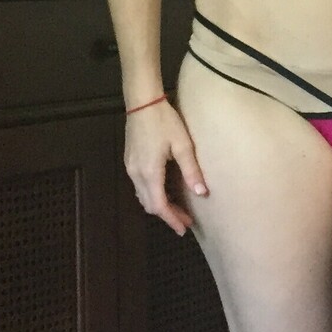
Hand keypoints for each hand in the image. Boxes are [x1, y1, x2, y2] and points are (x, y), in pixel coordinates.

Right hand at [123, 99, 207, 233]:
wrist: (142, 102)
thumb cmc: (164, 121)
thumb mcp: (183, 145)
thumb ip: (191, 170)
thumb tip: (201, 193)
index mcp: (150, 172)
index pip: (159, 206)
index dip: (171, 219)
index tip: (183, 229)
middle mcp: (136, 174)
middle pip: (149, 204)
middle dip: (167, 215)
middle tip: (185, 221)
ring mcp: (131, 167)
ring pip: (143, 196)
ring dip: (159, 205)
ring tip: (178, 209)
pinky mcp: (130, 161)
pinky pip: (140, 186)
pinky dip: (153, 194)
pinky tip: (165, 191)